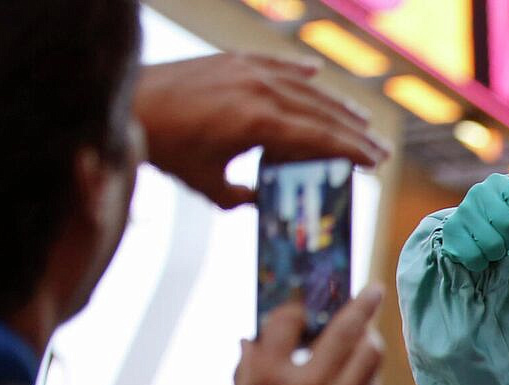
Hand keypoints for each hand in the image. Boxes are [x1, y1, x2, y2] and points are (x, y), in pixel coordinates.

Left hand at [134, 53, 388, 208]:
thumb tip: (262, 201)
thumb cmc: (165, 150)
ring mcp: (247, 70)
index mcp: (260, 122)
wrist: (127, 104)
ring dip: (335, 104)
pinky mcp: (230, 60)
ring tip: (360, 120)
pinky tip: (315, 73)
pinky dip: (297, 70)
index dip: (351, 151)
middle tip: (381, 150)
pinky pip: (275, 64)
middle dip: (355, 133)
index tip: (375, 164)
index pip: (320, 137)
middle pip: (321, 112)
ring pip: (305, 87)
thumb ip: (242, 197)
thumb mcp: (208, 185)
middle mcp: (260, 89)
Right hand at [226, 287, 384, 384]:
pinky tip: (357, 371)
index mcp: (266, 378)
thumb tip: (252, 339)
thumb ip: (249, 370)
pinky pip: (369, 384)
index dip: (296, 303)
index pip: (287, 318)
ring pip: (369, 353)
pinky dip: (365, 372)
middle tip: (372, 289)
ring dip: (369, 337)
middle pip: (345, 326)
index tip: (305, 295)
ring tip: (366, 332)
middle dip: (361, 302)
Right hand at [439, 153, 508, 271]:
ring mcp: (463, 213)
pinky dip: (481, 262)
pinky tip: (478, 252)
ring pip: (492, 245)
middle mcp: (478, 192)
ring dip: (498, 253)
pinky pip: (475, 257)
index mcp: (499, 182)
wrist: (474, 234)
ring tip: (494, 245)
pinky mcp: (451, 234)